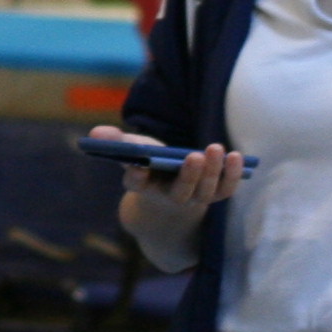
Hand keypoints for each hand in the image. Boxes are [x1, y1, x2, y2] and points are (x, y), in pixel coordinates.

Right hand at [95, 123, 238, 273]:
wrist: (171, 186)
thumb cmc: (150, 162)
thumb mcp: (132, 148)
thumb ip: (116, 141)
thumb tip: (97, 134)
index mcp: (143, 186)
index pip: (136, 185)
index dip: (136, 177)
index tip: (136, 167)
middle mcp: (170, 197)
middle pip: (180, 192)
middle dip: (189, 175)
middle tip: (194, 155)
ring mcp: (195, 198)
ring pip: (205, 192)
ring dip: (212, 172)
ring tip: (215, 148)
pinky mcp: (215, 194)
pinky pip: (225, 189)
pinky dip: (232, 175)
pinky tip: (235, 157)